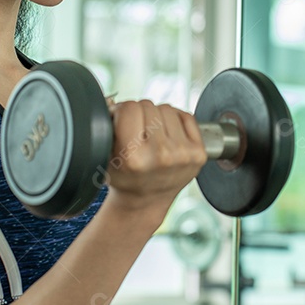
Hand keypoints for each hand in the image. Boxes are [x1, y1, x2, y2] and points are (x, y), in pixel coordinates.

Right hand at [103, 100, 207, 217]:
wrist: (146, 201)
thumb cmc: (125, 177)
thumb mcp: (106, 156)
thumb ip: (107, 127)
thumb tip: (115, 103)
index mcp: (133, 156)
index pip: (129, 107)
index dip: (122, 112)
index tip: (122, 122)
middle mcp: (161, 155)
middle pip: (148, 105)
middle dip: (140, 114)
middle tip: (138, 133)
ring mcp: (183, 154)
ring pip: (167, 108)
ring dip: (158, 117)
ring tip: (152, 136)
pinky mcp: (198, 153)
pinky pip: (186, 116)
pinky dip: (176, 121)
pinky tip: (168, 137)